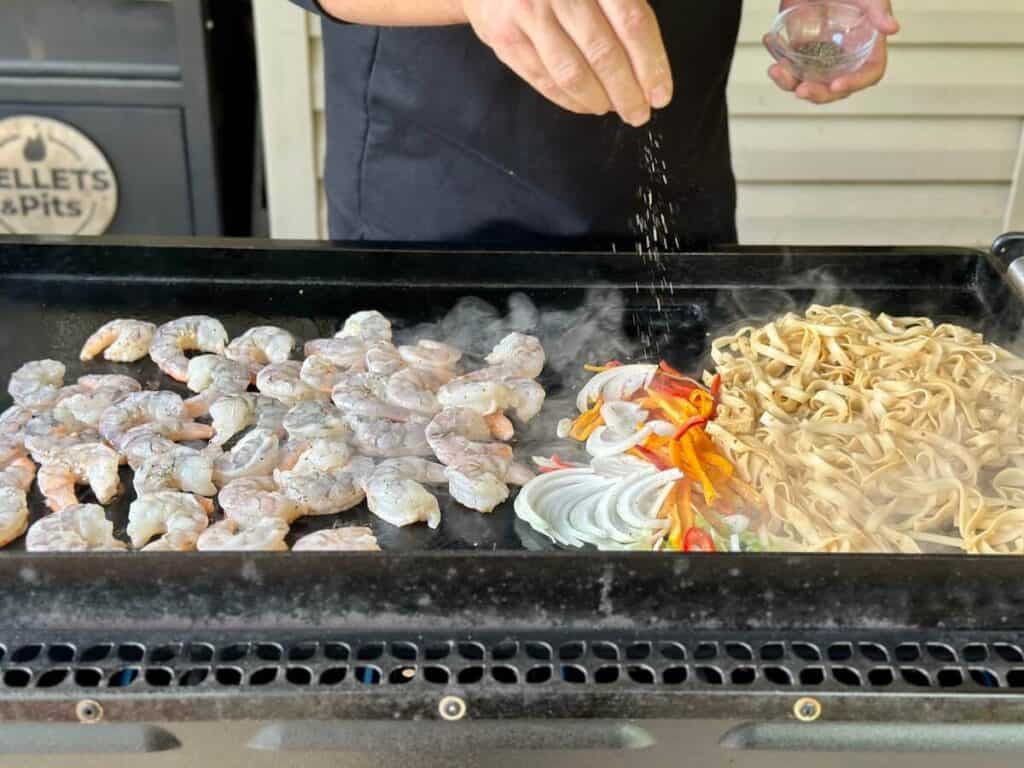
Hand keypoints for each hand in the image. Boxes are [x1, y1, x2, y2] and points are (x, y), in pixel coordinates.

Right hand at [460, 0, 672, 125]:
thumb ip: (622, 7)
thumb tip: (649, 66)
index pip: (632, 24)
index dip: (651, 64)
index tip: (660, 94)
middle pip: (603, 53)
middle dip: (627, 92)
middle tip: (639, 113)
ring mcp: (528, 14)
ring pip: (572, 73)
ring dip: (599, 100)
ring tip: (614, 109)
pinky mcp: (505, 38)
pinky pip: (544, 80)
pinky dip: (570, 100)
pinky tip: (587, 105)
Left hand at [765, 0, 899, 103]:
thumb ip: (878, 10)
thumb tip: (893, 29)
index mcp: (867, 46)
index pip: (868, 74)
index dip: (854, 84)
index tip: (836, 84)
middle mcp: (844, 57)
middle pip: (834, 88)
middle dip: (817, 93)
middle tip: (800, 89)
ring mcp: (821, 56)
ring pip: (807, 82)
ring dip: (789, 83)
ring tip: (776, 70)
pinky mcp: (800, 50)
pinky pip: (789, 66)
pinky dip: (777, 60)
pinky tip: (770, 41)